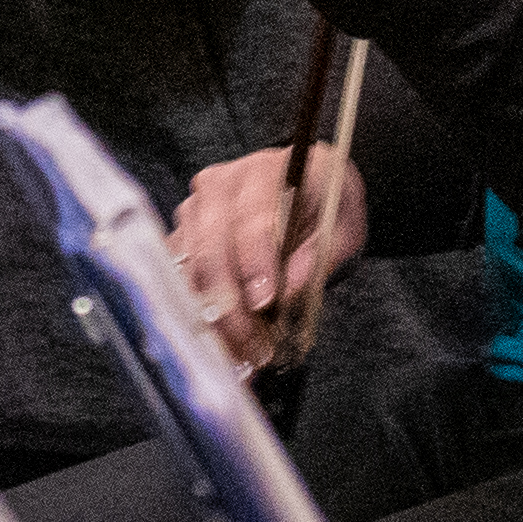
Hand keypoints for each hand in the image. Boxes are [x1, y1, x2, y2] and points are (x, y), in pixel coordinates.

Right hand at [168, 141, 368, 356]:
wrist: (307, 186)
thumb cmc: (324, 203)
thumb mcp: (342, 225)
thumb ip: (319, 253)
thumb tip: (289, 286)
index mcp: (265, 171)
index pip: (252, 217)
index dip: (256, 261)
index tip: (265, 300)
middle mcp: (222, 184)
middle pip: (212, 246)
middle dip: (231, 302)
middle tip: (254, 343)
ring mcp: (197, 207)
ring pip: (191, 266)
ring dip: (214, 314)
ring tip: (241, 350)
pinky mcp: (185, 233)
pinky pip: (180, 275)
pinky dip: (198, 310)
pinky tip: (221, 339)